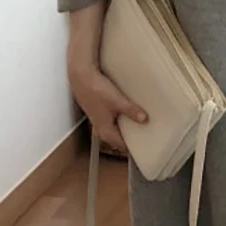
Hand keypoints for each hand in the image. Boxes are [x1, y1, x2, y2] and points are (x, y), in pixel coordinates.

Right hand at [68, 3, 146, 152]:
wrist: (80, 76)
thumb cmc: (96, 90)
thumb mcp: (117, 101)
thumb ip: (131, 111)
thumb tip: (145, 119)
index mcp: (105, 130)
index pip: (121, 145)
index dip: (132, 147)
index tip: (143, 148)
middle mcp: (100, 127)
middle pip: (116, 138)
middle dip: (128, 138)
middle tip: (143, 137)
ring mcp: (97, 118)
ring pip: (112, 128)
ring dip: (123, 128)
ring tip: (136, 125)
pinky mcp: (97, 109)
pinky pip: (110, 119)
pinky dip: (118, 119)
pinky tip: (125, 113)